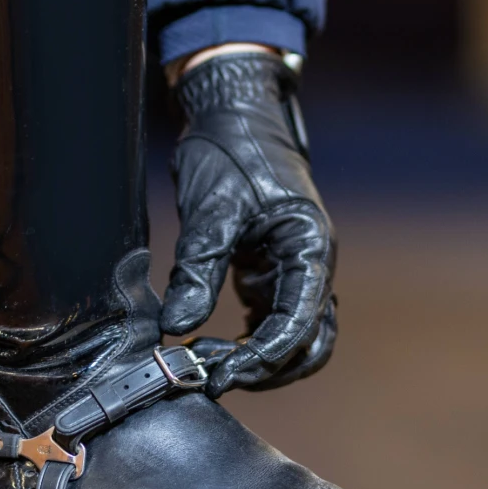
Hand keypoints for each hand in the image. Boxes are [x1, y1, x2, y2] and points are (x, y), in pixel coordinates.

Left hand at [160, 49, 336, 396]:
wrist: (233, 112)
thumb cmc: (231, 149)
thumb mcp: (212, 209)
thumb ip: (199, 268)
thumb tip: (178, 325)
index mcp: (309, 246)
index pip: (299, 322)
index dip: (263, 358)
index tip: (221, 374)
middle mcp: (309, 262)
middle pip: (307, 341)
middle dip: (266, 367)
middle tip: (212, 376)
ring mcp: (291, 267)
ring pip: (292, 335)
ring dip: (258, 358)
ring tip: (208, 362)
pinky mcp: (269, 268)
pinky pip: (270, 318)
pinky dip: (249, 340)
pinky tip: (212, 345)